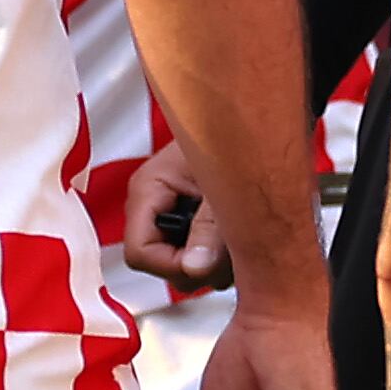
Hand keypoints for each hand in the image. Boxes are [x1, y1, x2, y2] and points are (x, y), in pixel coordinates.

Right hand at [120, 140, 224, 290]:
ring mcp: (169, 215)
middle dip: (199, 267)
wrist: (251, 122)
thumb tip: (195, 268)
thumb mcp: (222, 187)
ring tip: (238, 239)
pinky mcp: (188, 223)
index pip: (139, 252)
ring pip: (181, 265)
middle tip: (231, 250)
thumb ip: (209, 227)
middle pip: (161, 264)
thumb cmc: (233, 138)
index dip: (172, 265)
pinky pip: (195, 256)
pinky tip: (236, 239)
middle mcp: (152, 205)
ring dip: (213, 264)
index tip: (206, 262)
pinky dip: (218, 258)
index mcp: (148, 189)